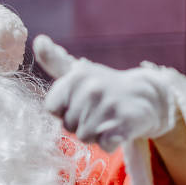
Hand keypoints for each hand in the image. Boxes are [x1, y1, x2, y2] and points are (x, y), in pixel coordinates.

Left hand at [33, 35, 176, 151]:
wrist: (146, 96)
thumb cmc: (103, 86)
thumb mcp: (78, 71)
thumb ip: (54, 60)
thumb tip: (39, 40)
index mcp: (76, 76)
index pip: (52, 109)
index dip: (63, 111)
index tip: (77, 102)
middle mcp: (91, 89)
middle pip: (68, 126)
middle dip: (80, 124)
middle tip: (97, 112)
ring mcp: (108, 106)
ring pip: (85, 137)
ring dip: (95, 134)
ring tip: (107, 119)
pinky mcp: (125, 123)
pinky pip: (104, 144)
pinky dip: (110, 142)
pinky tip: (117, 129)